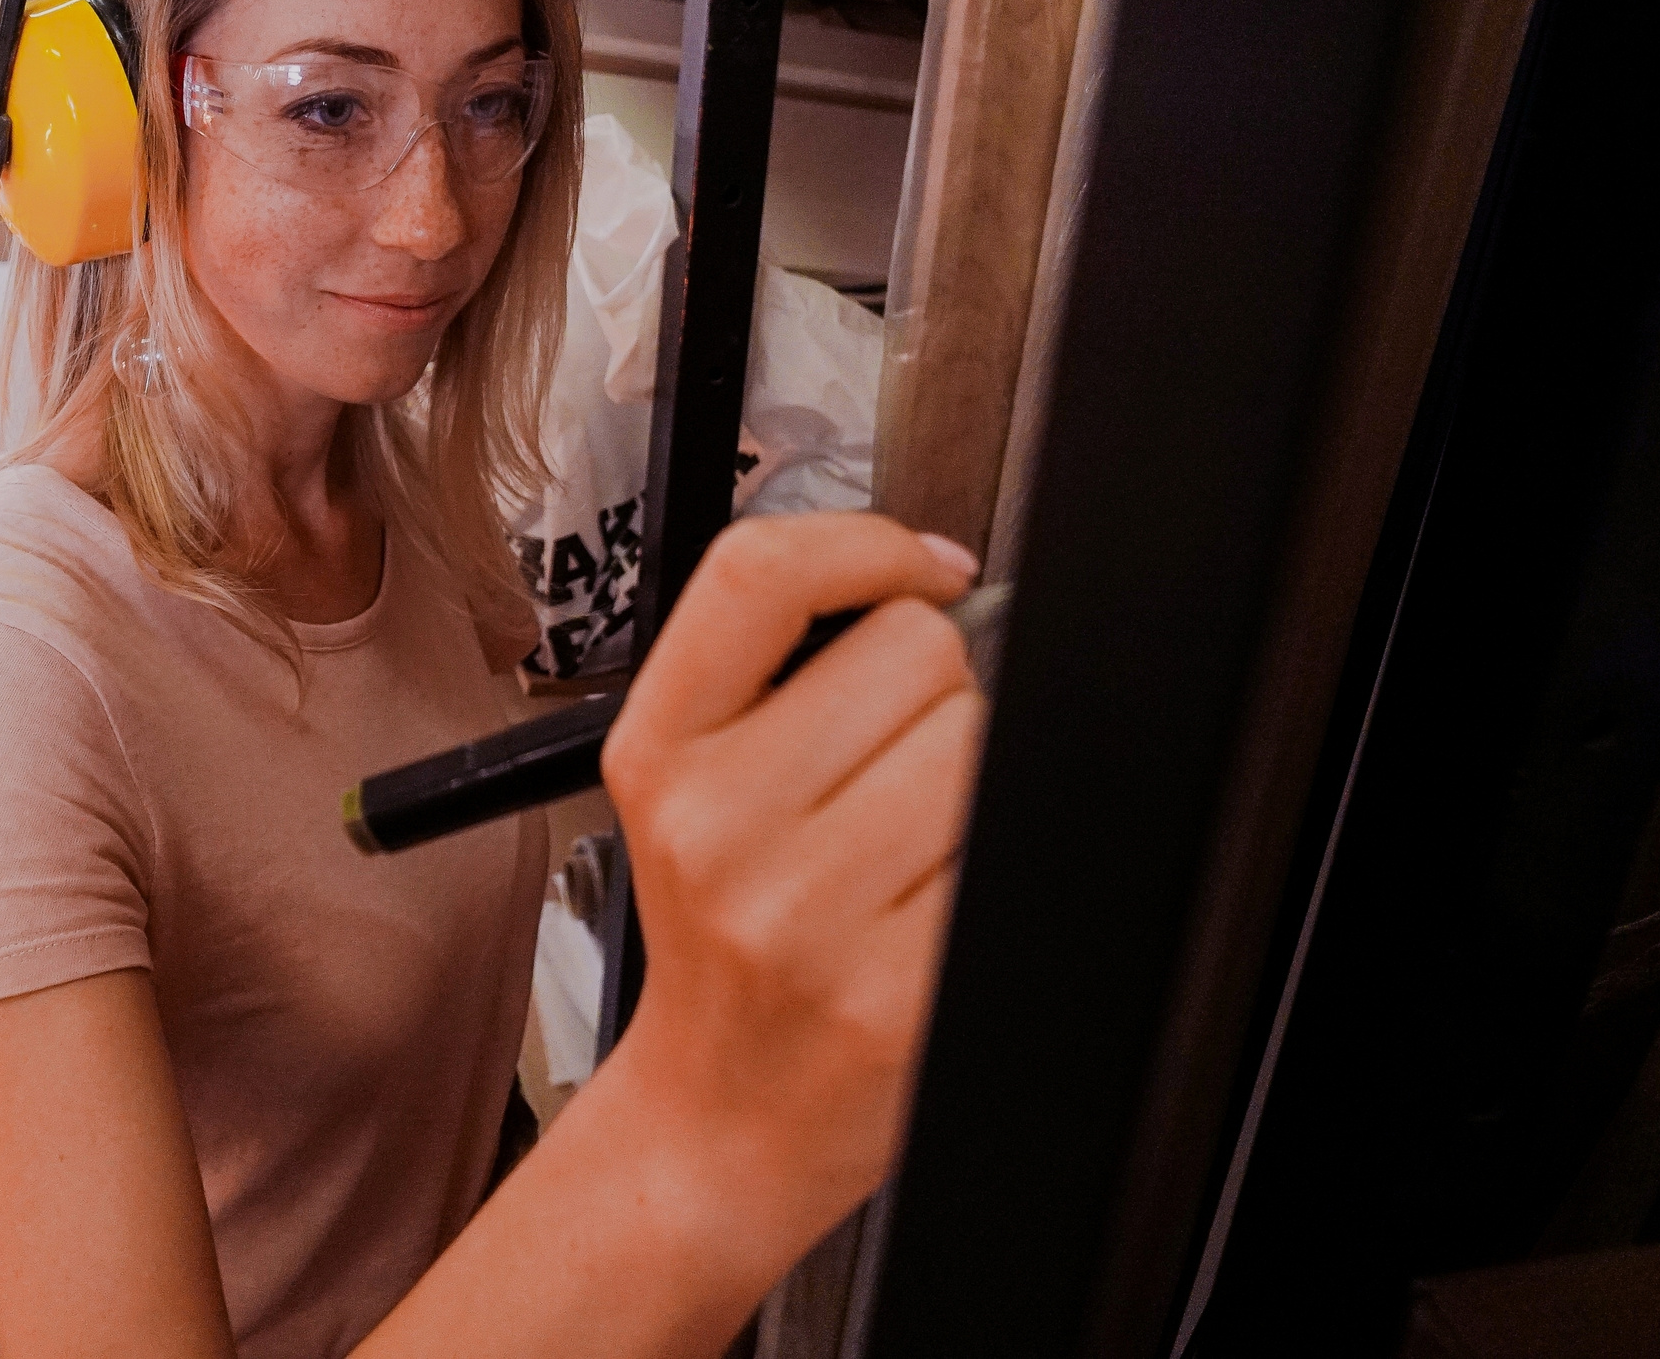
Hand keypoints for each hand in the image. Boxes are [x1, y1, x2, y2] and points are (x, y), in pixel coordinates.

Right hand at [598, 512, 984, 1258]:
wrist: (720, 1116)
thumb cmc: (724, 941)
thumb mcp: (687, 788)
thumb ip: (778, 672)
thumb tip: (939, 580)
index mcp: (659, 755)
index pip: (760, 574)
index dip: (867, 544)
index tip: (922, 574)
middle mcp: (716, 828)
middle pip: (916, 650)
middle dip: (931, 697)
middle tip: (884, 779)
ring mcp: (804, 917)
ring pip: (977, 742)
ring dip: (969, 782)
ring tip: (907, 851)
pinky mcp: (896, 994)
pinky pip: (1001, 852)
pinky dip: (989, 866)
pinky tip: (931, 909)